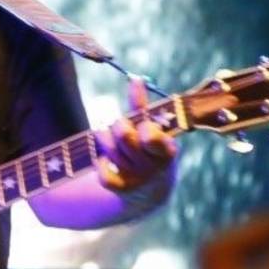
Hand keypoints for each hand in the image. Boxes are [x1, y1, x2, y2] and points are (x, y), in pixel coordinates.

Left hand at [96, 77, 177, 193]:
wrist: (152, 189)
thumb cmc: (151, 149)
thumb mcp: (155, 129)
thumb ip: (143, 107)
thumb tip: (135, 79)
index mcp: (166, 150)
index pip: (150, 135)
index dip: (143, 125)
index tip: (144, 124)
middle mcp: (153, 166)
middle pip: (124, 136)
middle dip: (118, 125)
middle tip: (119, 124)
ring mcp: (138, 179)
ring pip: (111, 151)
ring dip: (105, 139)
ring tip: (106, 134)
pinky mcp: (122, 190)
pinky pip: (103, 174)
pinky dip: (101, 163)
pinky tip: (105, 158)